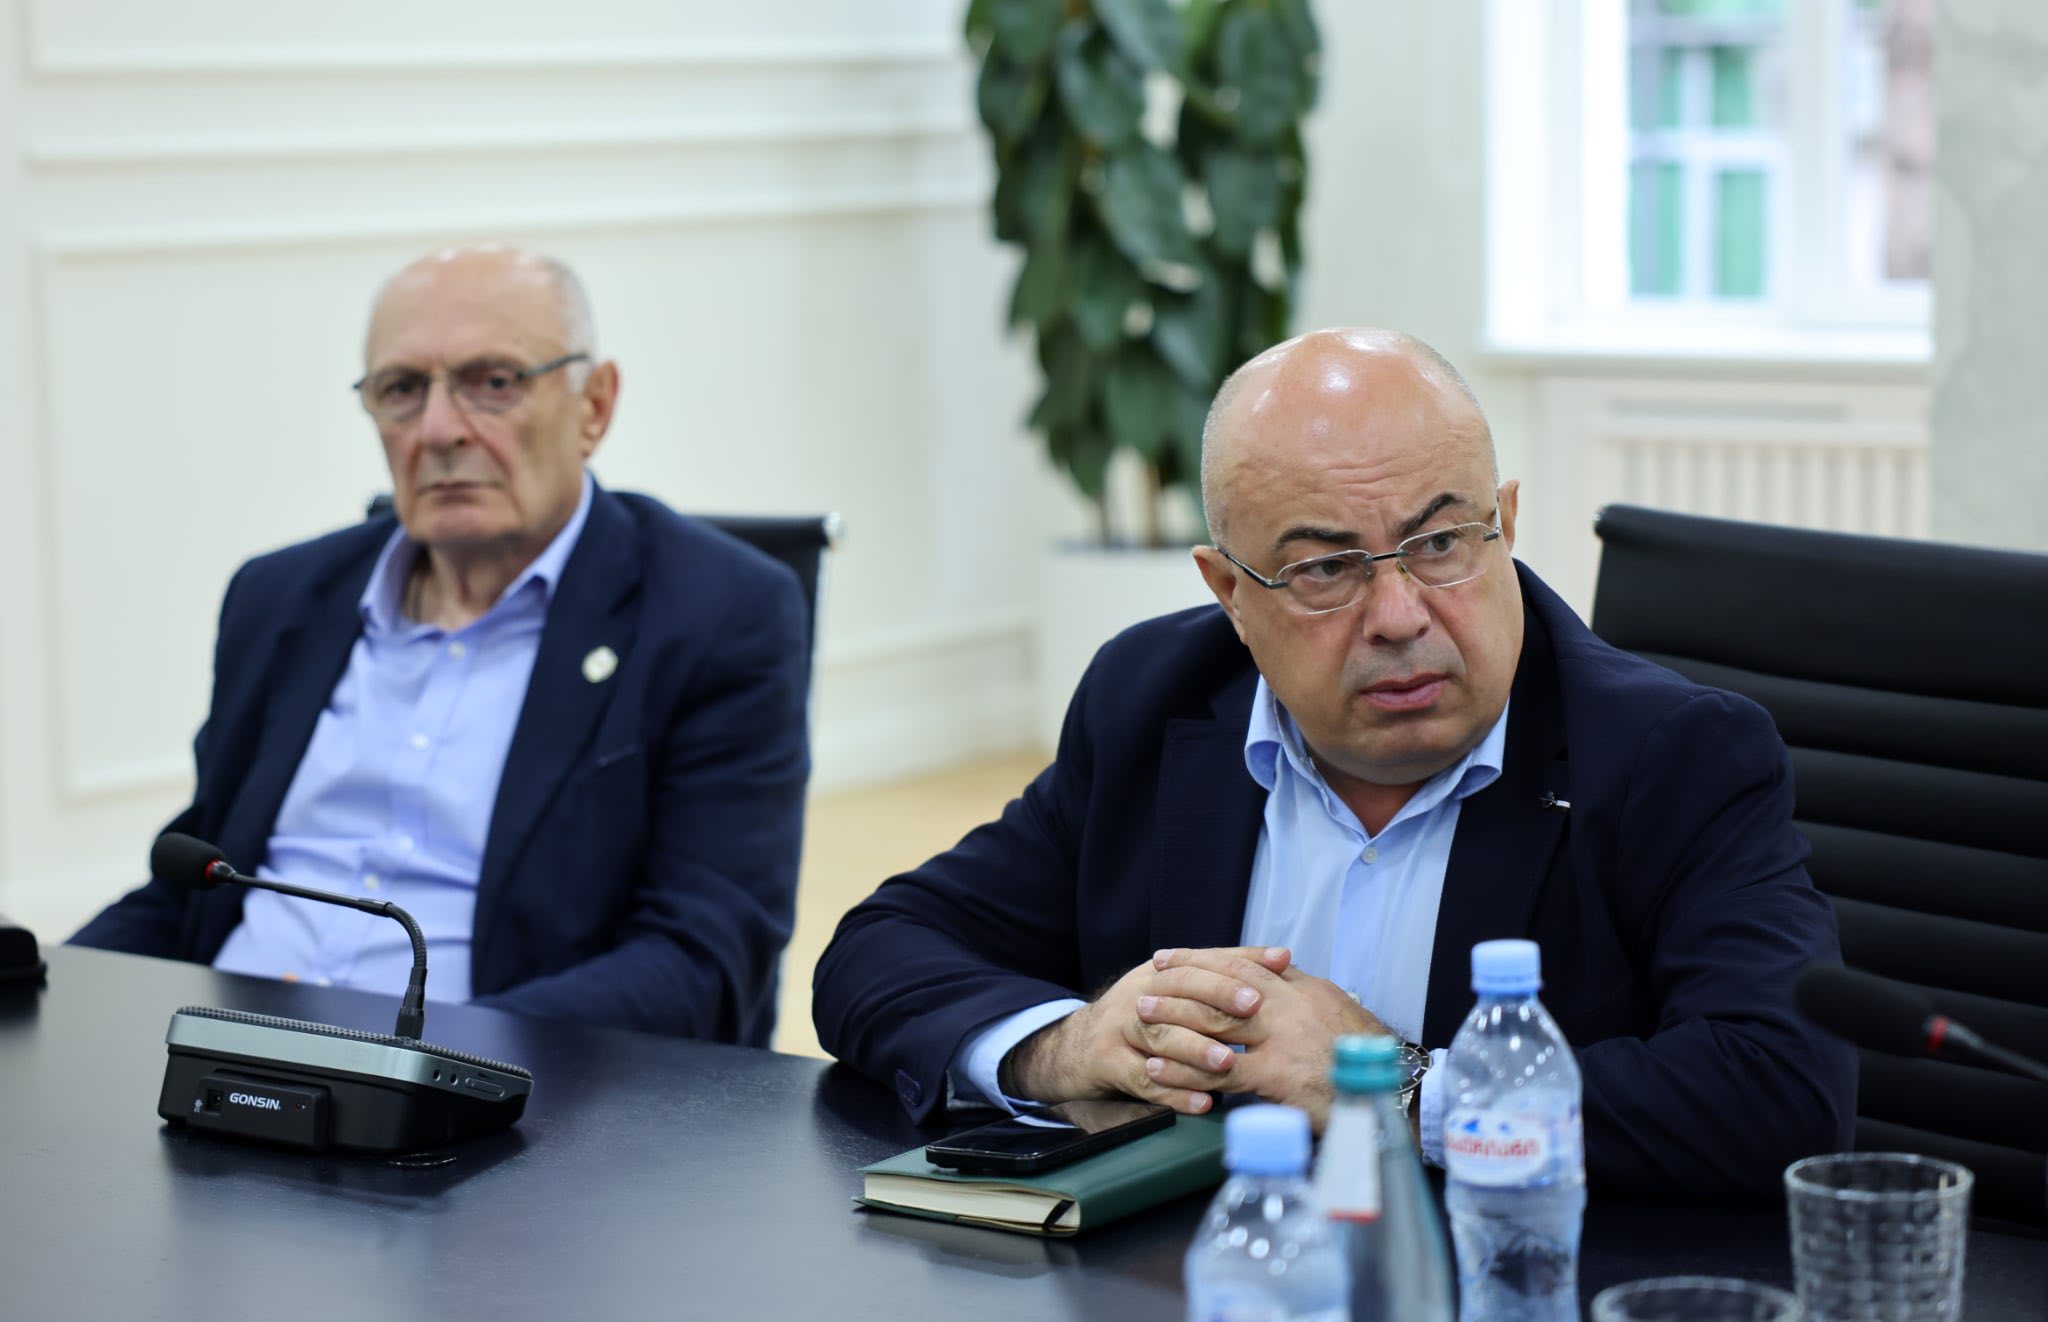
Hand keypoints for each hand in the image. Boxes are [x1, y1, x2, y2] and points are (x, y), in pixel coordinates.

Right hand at [1006, 946, 1293, 1114]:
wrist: (1077, 1046)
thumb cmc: (1143, 1018)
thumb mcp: (1172, 989)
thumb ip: (1221, 977)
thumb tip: (1283, 960)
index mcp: (1158, 972)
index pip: (1203, 961)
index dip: (1239, 961)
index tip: (1277, 963)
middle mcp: (1138, 993)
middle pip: (1180, 992)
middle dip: (1219, 999)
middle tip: (1255, 1009)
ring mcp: (1121, 1029)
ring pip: (1162, 1037)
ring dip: (1197, 1049)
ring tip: (1229, 1061)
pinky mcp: (1108, 1063)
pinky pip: (1144, 1080)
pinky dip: (1175, 1092)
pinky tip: (1204, 1102)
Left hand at [1146, 947, 1390, 1129]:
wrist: (1391, 1092)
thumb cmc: (1363, 1056)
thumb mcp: (1334, 1010)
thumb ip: (1299, 991)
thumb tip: (1274, 970)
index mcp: (1301, 988)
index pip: (1243, 962)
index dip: (1203, 957)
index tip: (1171, 956)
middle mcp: (1288, 1007)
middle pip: (1221, 984)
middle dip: (1180, 980)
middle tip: (1147, 980)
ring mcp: (1281, 1040)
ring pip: (1214, 1022)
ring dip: (1173, 1017)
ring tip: (1142, 1016)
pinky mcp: (1276, 1076)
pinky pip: (1218, 1071)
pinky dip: (1184, 1069)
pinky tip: (1158, 1066)